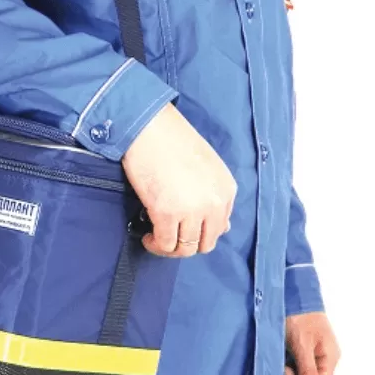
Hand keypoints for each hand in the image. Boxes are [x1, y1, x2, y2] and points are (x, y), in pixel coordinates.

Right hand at [121, 103, 236, 257]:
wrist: (149, 126)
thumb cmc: (172, 139)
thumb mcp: (207, 166)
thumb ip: (213, 193)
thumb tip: (222, 225)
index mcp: (226, 190)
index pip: (220, 227)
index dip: (200, 231)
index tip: (185, 228)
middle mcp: (213, 203)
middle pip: (205, 243)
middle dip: (187, 243)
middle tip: (170, 235)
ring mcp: (191, 210)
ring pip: (185, 248)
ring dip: (170, 247)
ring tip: (156, 238)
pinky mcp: (166, 213)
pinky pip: (164, 243)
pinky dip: (156, 244)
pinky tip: (148, 236)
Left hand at [285, 312, 340, 374]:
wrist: (291, 291)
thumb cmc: (298, 315)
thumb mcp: (301, 344)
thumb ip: (307, 370)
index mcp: (329, 359)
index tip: (286, 369)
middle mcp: (323, 359)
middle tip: (282, 359)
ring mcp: (313, 354)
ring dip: (287, 367)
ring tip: (281, 350)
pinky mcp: (302, 348)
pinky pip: (295, 364)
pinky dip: (286, 360)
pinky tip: (281, 348)